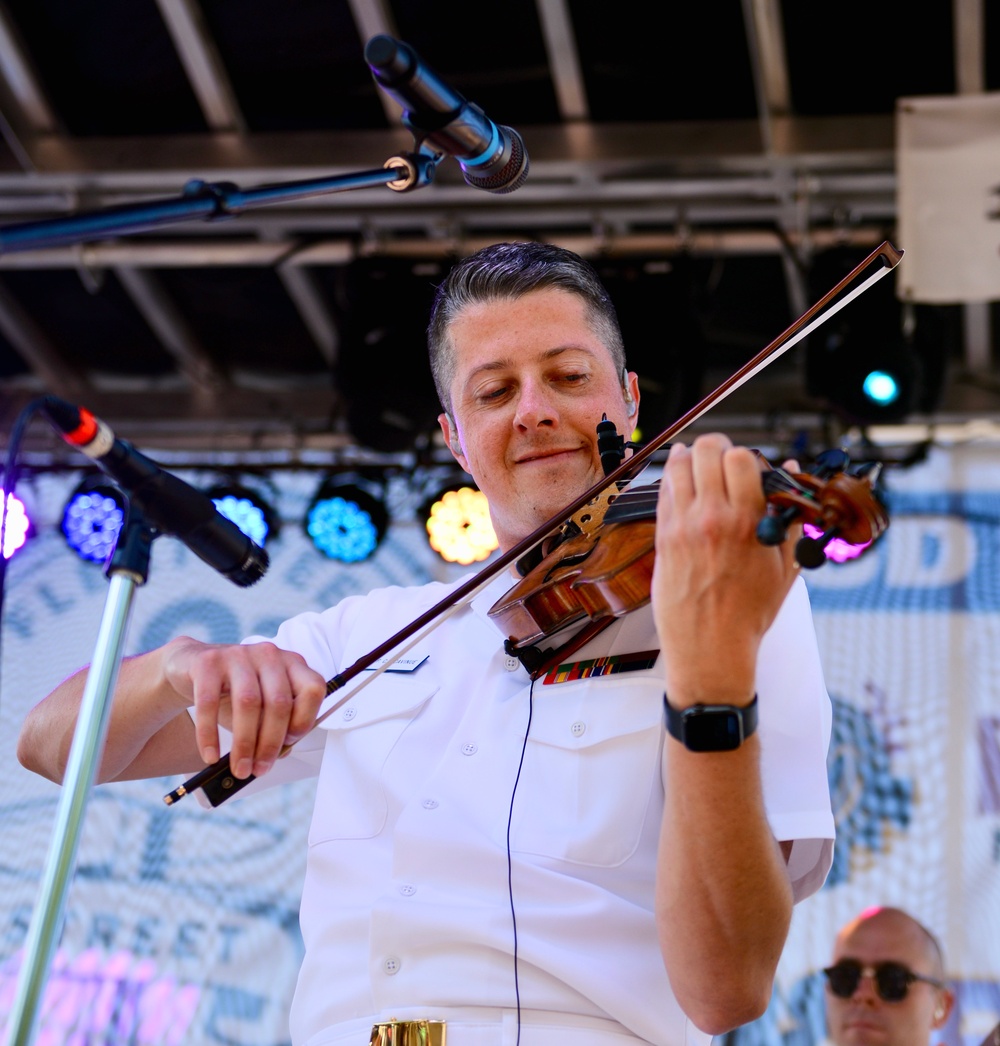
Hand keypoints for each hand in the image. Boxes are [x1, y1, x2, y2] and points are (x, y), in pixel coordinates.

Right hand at [161, 636, 326, 777]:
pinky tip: (211, 756)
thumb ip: (277, 726)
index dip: (305, 720)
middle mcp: (269, 655)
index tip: (289, 744)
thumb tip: (280, 754)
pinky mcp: (207, 662)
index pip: (313, 689)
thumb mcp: (262, 706)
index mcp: (292, 664)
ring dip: (244, 744)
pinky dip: (210, 735)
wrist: (192, 666)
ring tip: (239, 768)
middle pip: (279, 702)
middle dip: (270, 743)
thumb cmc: (235, 692)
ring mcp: (238, 655)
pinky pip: (209, 703)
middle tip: (260, 770)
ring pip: (248, 703)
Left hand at [651, 435, 800, 704]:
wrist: (711, 649)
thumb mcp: (785, 565)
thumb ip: (789, 514)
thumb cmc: (751, 612)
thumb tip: (792, 472)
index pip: (740, 457)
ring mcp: (682, 527)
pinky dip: (671, 482)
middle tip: (720, 458)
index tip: (746, 466)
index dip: (744, 455)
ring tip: (696, 464)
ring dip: (688, 458)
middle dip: (715, 448)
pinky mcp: (662, 539)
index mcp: (748, 522)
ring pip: (676, 466)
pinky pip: (662, 494)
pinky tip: (680, 485)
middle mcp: (712, 518)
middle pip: (705, 451)